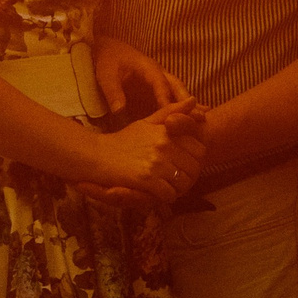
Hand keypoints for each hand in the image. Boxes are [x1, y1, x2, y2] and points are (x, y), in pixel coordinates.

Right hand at [82, 100, 206, 204]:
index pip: (200, 150)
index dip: (194, 161)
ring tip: (168, 187)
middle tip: (177, 180)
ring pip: (184, 183)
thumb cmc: (123, 140)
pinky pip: (169, 194)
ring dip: (178, 189)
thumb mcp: (147, 122)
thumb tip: (194, 100)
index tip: (183, 165)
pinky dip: (165, 197)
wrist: (97, 156)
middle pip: (194, 168)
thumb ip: (171, 111)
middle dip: (188, 177)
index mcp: (167, 131)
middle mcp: (164, 145)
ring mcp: (156, 162)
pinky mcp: (146, 179)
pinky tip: (157, 193)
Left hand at [94, 37, 191, 118]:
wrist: (108, 53)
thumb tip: (119, 111)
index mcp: (147, 68)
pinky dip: (183, 111)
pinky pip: (173, 102)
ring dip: (190, 108)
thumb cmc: (108, 61)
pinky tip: (193, 125)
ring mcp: (161, 84)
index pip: (160, 83)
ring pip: (179, 95)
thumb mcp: (106, 75)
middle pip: (177, 88)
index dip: (166, 98)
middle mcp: (159, 75)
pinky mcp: (158, 93)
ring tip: (203, 123)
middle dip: (188, 103)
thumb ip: (113, 92)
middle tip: (200, 118)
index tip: (171, 115)